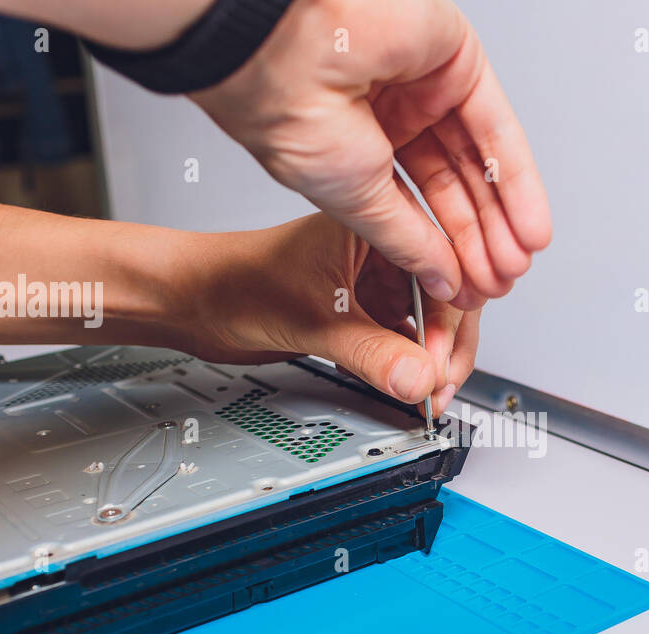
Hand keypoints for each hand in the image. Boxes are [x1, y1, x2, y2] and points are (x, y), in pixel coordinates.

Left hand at [170, 212, 477, 413]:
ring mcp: (374, 283)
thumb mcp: (314, 320)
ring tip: (425, 394)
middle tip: (438, 388)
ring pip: (428, 325)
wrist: (196, 304)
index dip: (452, 320)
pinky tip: (405, 386)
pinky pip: (403, 342)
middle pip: (445, 300)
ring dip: (430, 362)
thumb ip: (371, 353)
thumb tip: (419, 378)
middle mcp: (382, 251)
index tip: (441, 363)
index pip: (444, 268)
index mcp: (375, 224)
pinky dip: (408, 367)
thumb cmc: (237, 281)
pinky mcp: (364, 313)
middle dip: (446, 349)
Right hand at [189, 0, 551, 309]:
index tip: (465, 289)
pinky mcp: (456, 57)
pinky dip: (517, 180)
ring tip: (515, 265)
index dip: (442, 250)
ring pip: (476, 159)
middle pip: (450, 185)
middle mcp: (390, 111)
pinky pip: (496, 125)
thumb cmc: (289, 113)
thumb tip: (440, 278)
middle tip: (497, 283)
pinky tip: (528, 226)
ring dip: (502, 218)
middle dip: (478, 240)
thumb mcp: (358, 200)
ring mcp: (424, 84)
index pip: (414, 205)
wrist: (285, 54)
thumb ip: (408, 241)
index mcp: (353, 143)